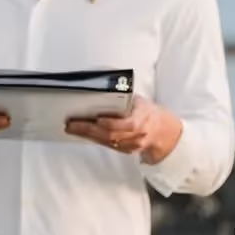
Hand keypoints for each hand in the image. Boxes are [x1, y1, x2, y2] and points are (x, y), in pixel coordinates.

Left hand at [65, 95, 181, 163]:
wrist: (161, 130)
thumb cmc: (147, 111)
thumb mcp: (139, 100)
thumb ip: (124, 97)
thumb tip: (103, 85)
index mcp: (142, 118)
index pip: (128, 124)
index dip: (112, 123)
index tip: (98, 119)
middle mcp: (138, 134)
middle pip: (112, 135)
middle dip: (90, 130)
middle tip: (72, 124)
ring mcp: (132, 144)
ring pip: (107, 142)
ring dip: (88, 136)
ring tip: (72, 128)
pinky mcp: (126, 150)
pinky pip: (108, 146)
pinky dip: (94, 139)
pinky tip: (82, 134)